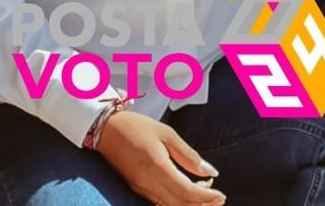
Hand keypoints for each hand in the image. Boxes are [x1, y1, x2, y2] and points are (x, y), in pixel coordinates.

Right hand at [97, 111, 224, 205]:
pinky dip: (177, 202)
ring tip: (205, 196)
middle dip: (203, 205)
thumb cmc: (135, 126)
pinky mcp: (135, 188)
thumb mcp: (166, 133)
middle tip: (218, 198)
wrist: (103, 128)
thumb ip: (188, 155)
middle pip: (181, 205)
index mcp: (157, 166)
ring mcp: (140, 187)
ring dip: (190, 205)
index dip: (207, 197)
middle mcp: (148, 182)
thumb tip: (211, 172)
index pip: (187, 192)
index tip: (221, 195)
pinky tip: (185, 193)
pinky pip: (160, 202)